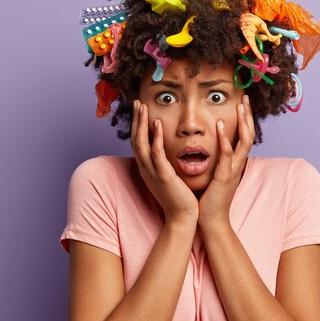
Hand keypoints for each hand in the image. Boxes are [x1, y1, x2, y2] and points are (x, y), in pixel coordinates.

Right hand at [130, 100, 198, 224]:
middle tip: (137, 102)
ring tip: (143, 107)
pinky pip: (156, 153)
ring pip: (141, 143)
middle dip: (136, 120)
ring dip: (141, 123)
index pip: (138, 142)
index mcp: (147, 169)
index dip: (137, 125)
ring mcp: (153, 173)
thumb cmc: (179, 198)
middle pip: (135, 139)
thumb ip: (165, 164)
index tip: (139, 109)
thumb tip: (168, 152)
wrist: (183, 218)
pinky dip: (155, 137)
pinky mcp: (163, 176)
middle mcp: (146, 169)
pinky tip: (157, 123)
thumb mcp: (168, 177)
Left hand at [198, 95, 254, 227]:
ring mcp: (233, 170)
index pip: (245, 135)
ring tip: (240, 105)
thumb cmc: (210, 198)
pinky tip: (221, 126)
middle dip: (248, 115)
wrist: (210, 220)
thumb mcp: (215, 174)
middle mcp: (238, 164)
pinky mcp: (224, 178)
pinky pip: (228, 155)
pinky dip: (226, 140)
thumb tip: (210, 147)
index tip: (242, 102)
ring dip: (243, 122)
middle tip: (245, 97)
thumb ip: (216, 161)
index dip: (246, 119)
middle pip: (250, 134)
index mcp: (235, 162)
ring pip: (244, 141)